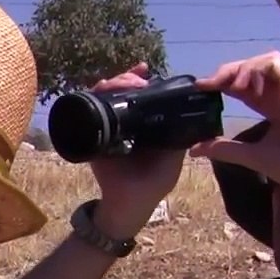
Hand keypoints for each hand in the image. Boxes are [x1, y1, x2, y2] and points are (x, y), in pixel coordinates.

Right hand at [87, 63, 187, 235]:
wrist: (129, 203)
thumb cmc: (154, 183)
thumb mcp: (175, 156)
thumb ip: (181, 136)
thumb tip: (190, 111)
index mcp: (145, 124)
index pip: (143, 96)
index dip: (145, 83)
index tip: (148, 75)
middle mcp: (125, 122)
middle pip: (122, 92)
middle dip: (128, 80)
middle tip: (137, 80)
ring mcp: (108, 128)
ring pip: (105, 96)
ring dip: (113, 84)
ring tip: (124, 83)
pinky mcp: (92, 136)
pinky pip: (89, 111)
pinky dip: (94, 97)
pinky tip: (102, 90)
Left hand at [191, 51, 279, 187]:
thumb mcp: (250, 155)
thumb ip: (224, 149)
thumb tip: (194, 150)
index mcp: (272, 107)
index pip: (245, 87)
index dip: (223, 83)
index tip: (200, 87)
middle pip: (252, 69)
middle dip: (226, 72)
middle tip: (207, 84)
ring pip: (263, 60)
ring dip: (239, 68)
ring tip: (226, 86)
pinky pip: (272, 63)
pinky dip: (253, 68)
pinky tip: (241, 86)